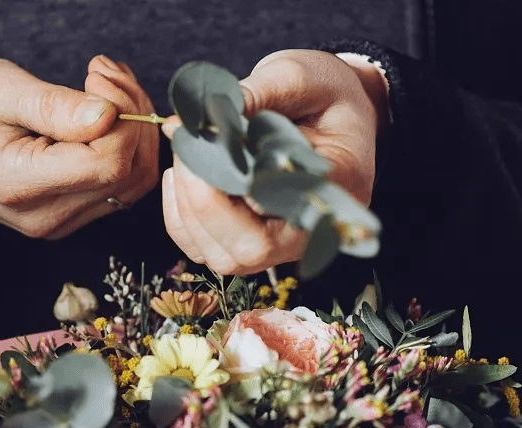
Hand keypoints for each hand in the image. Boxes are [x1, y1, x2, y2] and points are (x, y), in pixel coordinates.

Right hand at [0, 55, 158, 238]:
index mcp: (21, 186)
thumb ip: (52, 106)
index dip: (122, 115)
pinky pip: (122, 184)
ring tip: (104, 85)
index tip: (96, 75)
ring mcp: (60, 222)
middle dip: (133, 115)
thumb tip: (107, 117)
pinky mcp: (70, 214)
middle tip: (103, 73)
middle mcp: (46, 216)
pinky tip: (105, 111)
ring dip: (134, 128)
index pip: (110, 163)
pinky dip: (126, 143)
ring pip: (134, 181)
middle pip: (131, 173)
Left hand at [162, 49, 387, 273]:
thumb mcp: (298, 77)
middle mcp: (313, 231)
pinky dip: (181, 214)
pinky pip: (204, 248)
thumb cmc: (325, 93)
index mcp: (339, 188)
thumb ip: (255, 94)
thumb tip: (195, 120)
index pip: (281, 208)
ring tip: (186, 152)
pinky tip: (184, 173)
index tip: (207, 139)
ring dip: (188, 207)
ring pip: (221, 256)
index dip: (234, 184)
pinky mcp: (251, 243)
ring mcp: (280, 246)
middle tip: (186, 145)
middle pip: (248, 250)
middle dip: (203, 201)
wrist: (336, 113)